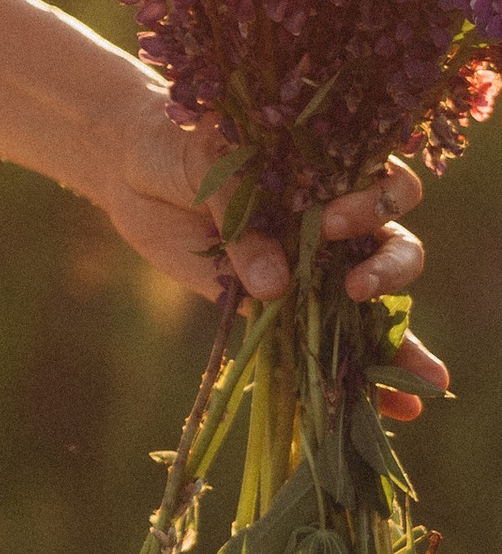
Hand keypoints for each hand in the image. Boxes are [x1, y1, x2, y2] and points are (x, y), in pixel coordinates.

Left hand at [98, 87, 447, 419]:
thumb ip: (240, 218)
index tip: (331, 223)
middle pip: (394, 246)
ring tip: (422, 379)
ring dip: (403, 342)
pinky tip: (397, 406)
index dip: (374, 205)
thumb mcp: (207, 165)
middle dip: (391, 271)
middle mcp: (333, 220)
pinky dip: (366, 375)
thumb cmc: (176, 147)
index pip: (386, 187)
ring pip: (374, 302)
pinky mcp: (280, 305)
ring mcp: (312, 266)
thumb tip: (275, 287)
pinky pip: (328, 340)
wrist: (132, 171)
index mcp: (328, 173)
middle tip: (356, 288)